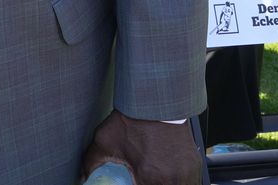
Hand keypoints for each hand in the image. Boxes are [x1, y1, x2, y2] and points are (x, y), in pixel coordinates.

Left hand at [82, 110, 200, 184]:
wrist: (155, 101)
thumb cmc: (131, 120)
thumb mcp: (104, 140)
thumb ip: (92, 163)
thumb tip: (83, 177)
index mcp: (149, 178)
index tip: (136, 183)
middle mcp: (172, 179)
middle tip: (144, 179)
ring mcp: (187, 173)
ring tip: (155, 179)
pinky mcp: (194, 166)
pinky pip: (192, 183)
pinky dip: (181, 183)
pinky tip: (168, 179)